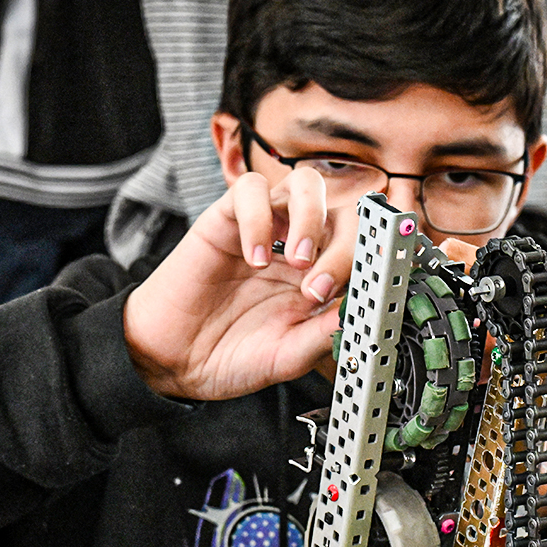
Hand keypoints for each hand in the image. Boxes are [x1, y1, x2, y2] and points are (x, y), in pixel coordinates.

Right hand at [124, 167, 350, 400]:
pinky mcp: (226, 220)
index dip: (372, 259)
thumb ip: (324, 334)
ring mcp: (265, 229)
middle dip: (345, 245)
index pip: (362, 248)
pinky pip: (250, 190)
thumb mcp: (288, 356)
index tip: (368, 287)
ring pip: (305, 184)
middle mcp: (298, 247)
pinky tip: (254, 257)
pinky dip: (259, 218)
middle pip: (343, 212)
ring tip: (298, 261)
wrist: (175, 362)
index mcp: (321, 277)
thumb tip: (362, 311)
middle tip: (321, 285)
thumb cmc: (231, 356)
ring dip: (311, 216)